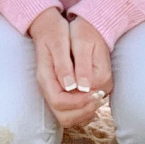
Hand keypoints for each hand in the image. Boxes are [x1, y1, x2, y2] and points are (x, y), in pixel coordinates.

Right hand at [28, 8, 106, 129]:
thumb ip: (64, 65)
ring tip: (98, 97)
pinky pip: (72, 111)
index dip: (79, 102)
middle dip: (83, 111)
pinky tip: (93, 96)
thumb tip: (71, 87)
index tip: (95, 92)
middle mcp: (48, 89)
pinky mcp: (61, 92)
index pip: (59, 102)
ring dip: (85, 112)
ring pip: (68, 117)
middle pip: (63, 116)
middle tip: (99, 97)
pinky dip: (84, 109)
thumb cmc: (54, 31)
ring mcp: (54, 91)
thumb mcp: (59, 42)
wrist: (48, 26)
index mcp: (46, 78)